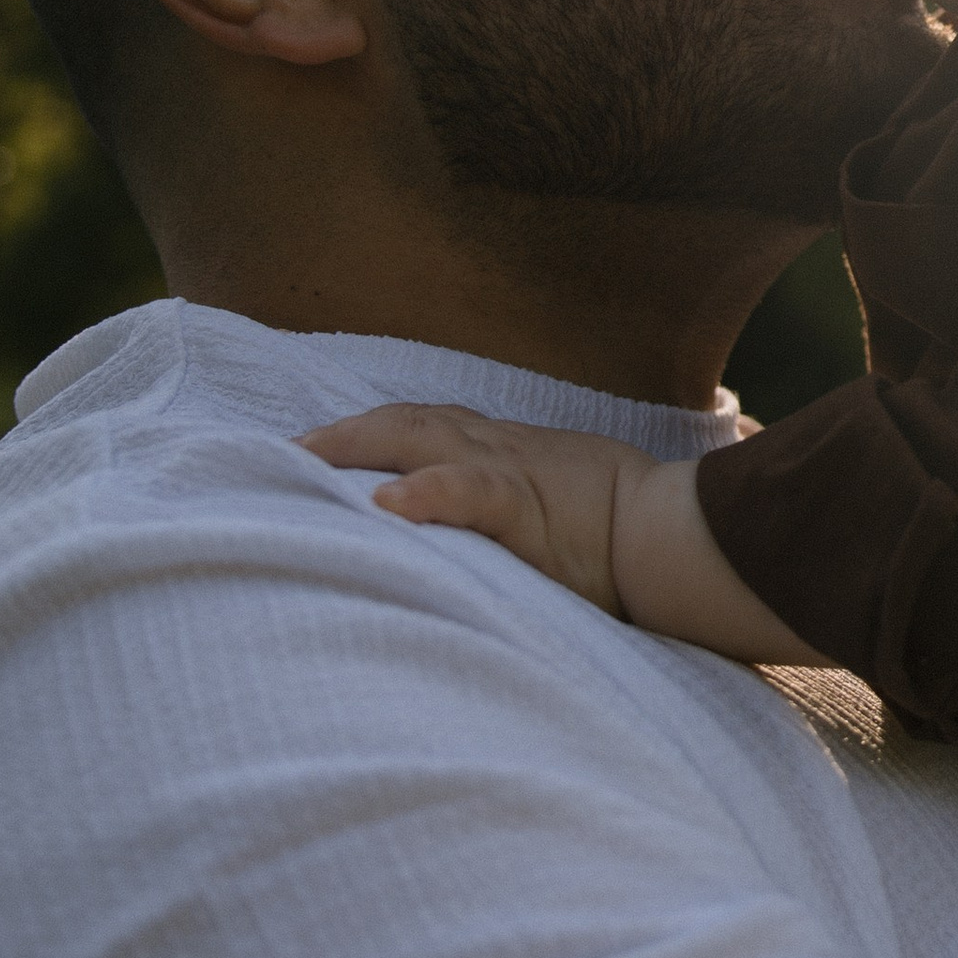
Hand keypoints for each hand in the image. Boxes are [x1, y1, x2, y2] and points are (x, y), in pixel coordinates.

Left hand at [298, 405, 659, 617]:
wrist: (676, 533)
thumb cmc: (625, 528)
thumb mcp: (556, 506)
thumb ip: (503, 512)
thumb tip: (460, 535)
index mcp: (502, 451)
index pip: (424, 426)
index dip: (368, 432)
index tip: (312, 448)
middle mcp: (495, 448)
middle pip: (403, 422)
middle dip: (340, 434)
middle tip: (281, 453)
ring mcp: (507, 472)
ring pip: (419, 440)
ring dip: (357, 446)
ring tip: (303, 460)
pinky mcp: (525, 506)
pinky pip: (469, 491)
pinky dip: (428, 492)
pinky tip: (388, 503)